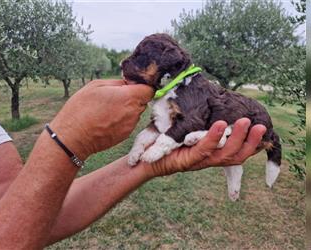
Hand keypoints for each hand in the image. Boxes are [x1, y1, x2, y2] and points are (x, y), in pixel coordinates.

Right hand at [51, 80, 152, 158]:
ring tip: (108, 110)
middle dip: (133, 97)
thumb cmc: (81, 109)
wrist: (73, 137)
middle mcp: (134, 112)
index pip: (149, 89)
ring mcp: (130, 126)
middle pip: (142, 101)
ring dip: (127, 109)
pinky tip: (106, 120)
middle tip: (115, 97)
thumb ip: (117, 83)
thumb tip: (128, 83)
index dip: (141, 86)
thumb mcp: (96, 86)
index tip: (131, 86)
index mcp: (129, 97)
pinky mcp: (125, 136)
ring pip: (135, 113)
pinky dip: (121, 120)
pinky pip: (128, 123)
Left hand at [144, 118, 266, 177]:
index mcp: (212, 153)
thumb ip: (201, 121)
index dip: (252, 144)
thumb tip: (211, 99)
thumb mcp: (188, 130)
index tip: (262, 130)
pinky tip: (221, 124)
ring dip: (238, 138)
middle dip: (251, 142)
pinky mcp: (187, 161)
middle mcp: (209, 159)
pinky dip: (214, 137)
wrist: (145, 160)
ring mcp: (199, 161)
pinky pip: (204, 149)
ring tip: (246, 122)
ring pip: (225, 154)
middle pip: (237, 155)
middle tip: (262, 126)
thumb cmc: (167, 143)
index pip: (238, 152)